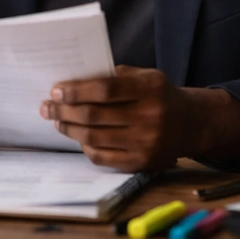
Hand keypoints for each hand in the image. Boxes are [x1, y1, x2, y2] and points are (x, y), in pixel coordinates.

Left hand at [40, 66, 192, 171]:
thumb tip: (75, 80)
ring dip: (69, 128)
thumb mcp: (146, 76)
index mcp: (150, 89)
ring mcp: (145, 143)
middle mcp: (149, 117)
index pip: (105, 90)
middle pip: (94, 115)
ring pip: (94, 137)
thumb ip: (116, 76)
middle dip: (64, 110)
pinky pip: (102, 157)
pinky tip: (77, 136)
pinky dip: (84, 146)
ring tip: (57, 120)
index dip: (76, 91)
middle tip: (47, 106)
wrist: (192, 124)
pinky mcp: (140, 163)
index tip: (56, 90)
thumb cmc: (160, 95)